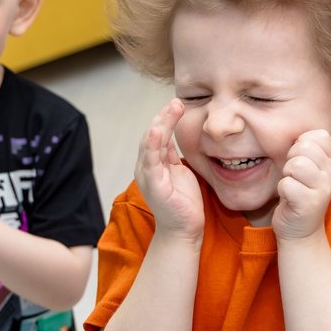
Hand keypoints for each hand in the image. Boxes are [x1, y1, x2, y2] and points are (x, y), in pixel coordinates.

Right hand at [136, 99, 203, 239]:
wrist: (185, 230)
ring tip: (171, 108)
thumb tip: (171, 135)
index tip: (178, 103)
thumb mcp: (179, 171)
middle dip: (164, 116)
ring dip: (161, 124)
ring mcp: (147, 175)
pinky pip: (151, 160)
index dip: (166, 118)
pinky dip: (154, 144)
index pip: (157, 134)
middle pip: (151, 135)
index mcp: (152, 163)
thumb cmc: (183, 202)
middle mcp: (146, 167)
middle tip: (177, 101)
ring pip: (150, 143)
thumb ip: (171, 154)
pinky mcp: (153, 184)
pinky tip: (160, 130)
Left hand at [273, 129, 330, 240]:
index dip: (302, 142)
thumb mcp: (308, 169)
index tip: (300, 158)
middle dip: (291, 158)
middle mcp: (330, 174)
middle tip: (292, 175)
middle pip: (305, 148)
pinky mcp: (309, 204)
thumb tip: (297, 136)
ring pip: (297, 164)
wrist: (301, 230)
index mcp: (329, 162)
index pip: (320, 135)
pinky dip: (282, 190)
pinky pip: (287, 185)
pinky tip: (288, 198)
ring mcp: (322, 189)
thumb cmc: (299, 194)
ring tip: (291, 185)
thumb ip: (306, 151)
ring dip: (287, 174)